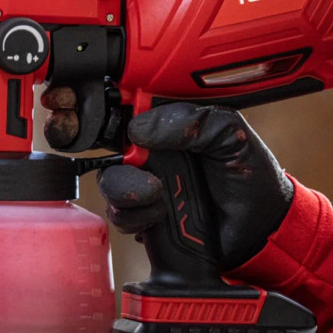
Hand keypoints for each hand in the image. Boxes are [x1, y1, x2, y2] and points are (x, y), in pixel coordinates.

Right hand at [41, 87, 293, 269]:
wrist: (262, 230)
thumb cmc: (250, 176)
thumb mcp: (230, 134)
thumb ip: (191, 122)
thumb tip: (140, 129)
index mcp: (167, 124)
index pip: (120, 107)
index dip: (90, 104)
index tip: (70, 102)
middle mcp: (149, 152)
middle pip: (101, 144)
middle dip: (94, 150)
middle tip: (119, 161)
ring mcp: (144, 185)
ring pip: (109, 182)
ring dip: (128, 190)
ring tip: (158, 194)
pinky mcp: (144, 216)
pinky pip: (121, 213)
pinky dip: (136, 215)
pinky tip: (160, 214)